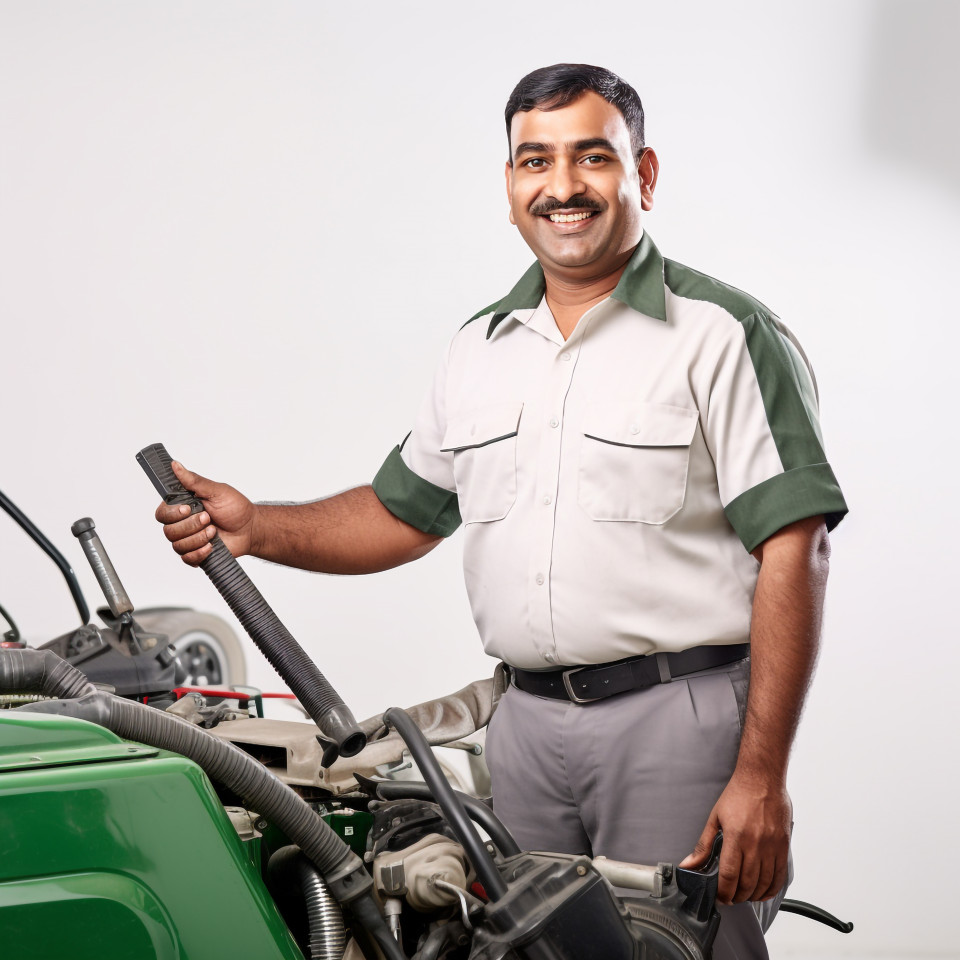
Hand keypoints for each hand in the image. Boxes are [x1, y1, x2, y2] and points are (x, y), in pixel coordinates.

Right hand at [154, 462, 255, 564]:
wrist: (251, 528)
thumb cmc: (236, 507)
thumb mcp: (216, 490)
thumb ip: (194, 481)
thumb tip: (175, 465)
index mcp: (183, 507)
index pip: (162, 513)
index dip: (173, 513)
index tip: (188, 509)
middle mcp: (182, 524)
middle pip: (168, 531)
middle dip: (190, 525)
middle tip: (208, 518)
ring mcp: (188, 540)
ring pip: (178, 545)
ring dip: (198, 538)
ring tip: (214, 531)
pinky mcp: (196, 554)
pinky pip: (187, 559)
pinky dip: (199, 552)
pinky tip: (211, 546)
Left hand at [679, 769, 791, 904]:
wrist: (762, 778)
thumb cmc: (738, 795)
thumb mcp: (715, 818)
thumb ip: (703, 846)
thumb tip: (689, 864)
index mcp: (736, 837)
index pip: (729, 876)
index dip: (724, 892)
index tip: (719, 896)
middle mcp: (756, 844)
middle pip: (747, 883)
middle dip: (736, 896)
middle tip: (730, 897)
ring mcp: (772, 846)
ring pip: (764, 883)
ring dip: (753, 895)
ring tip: (744, 895)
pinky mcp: (784, 845)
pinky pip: (780, 875)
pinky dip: (771, 889)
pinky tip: (763, 891)